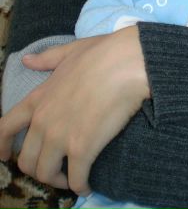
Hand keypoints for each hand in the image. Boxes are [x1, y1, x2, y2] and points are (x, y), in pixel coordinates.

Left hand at [0, 26, 149, 195]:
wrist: (126, 64)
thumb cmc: (101, 54)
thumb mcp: (69, 52)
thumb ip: (46, 59)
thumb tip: (27, 59)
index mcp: (38, 99)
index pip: (6, 128)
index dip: (3, 146)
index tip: (6, 155)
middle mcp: (43, 122)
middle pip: (26, 160)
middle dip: (37, 169)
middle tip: (53, 168)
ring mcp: (60, 138)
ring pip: (46, 174)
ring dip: (57, 180)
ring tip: (70, 178)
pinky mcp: (82, 150)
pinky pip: (74, 180)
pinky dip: (80, 186)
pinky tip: (87, 185)